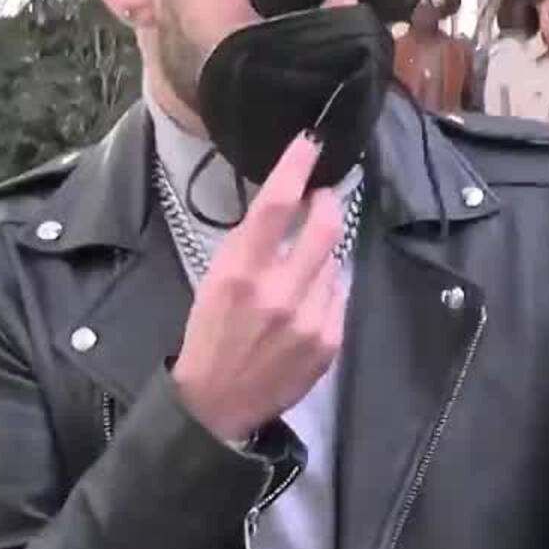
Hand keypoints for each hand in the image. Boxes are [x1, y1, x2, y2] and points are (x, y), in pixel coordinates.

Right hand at [171, 135, 345, 442]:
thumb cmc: (210, 335)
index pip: (274, 206)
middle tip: (322, 199)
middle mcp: (280, 292)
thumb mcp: (215, 281)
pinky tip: (303, 309)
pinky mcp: (329, 340)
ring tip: (296, 276)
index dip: (296, 168)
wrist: (218, 404)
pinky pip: (338, 296)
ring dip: (321, 257)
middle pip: (324, 226)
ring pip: (334, 262)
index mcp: (241, 273)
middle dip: (328, 205)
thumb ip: (250, 245)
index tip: (311, 144)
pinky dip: (325, 292)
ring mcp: (310, 318)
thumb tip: (285, 205)